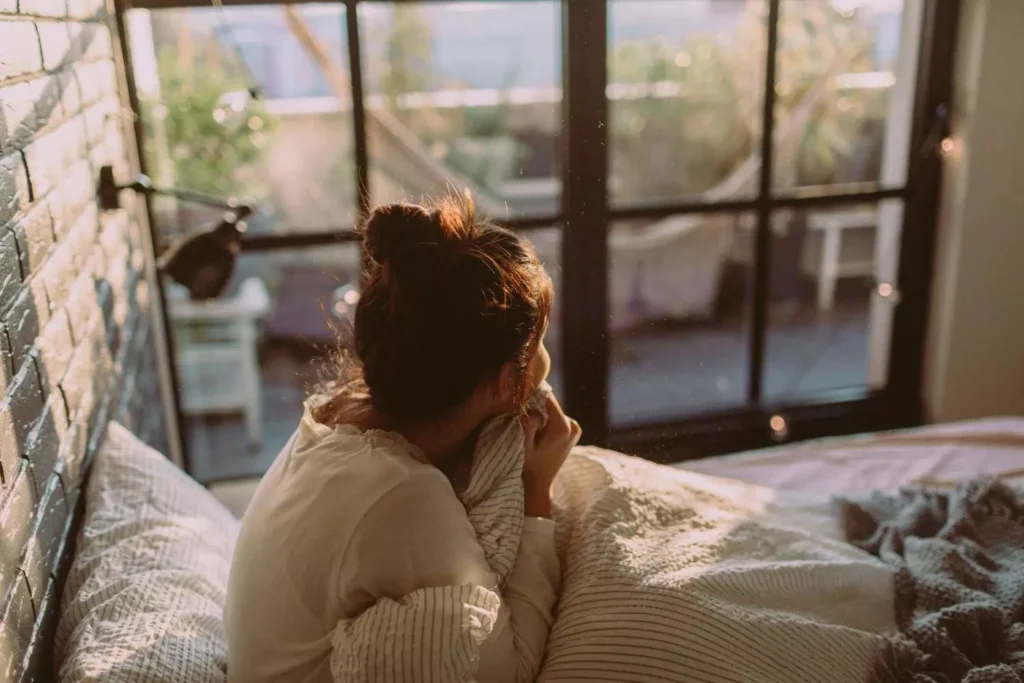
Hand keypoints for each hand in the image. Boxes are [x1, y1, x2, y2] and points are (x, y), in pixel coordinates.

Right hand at [521, 395, 580, 517]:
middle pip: (550, 404)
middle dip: (536, 407)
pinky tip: (539, 433)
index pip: (547, 398)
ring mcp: (575, 427)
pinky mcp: (574, 429)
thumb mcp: (523, 444)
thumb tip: (533, 404)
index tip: (520, 397)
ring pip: (552, 410)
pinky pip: (556, 417)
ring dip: (540, 414)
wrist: (539, 484)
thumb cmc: (529, 466)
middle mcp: (574, 425)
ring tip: (531, 429)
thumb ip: (529, 421)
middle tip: (523, 418)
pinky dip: (546, 420)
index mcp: (563, 427)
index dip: (533, 394)